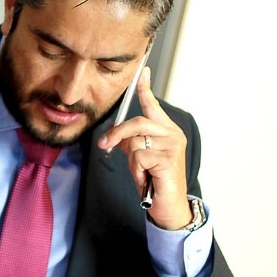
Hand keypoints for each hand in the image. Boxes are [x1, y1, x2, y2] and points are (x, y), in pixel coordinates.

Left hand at [97, 66, 191, 228]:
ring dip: (131, 160)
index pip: (152, 106)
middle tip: (104, 145)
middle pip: (137, 123)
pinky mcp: (169, 159)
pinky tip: (146, 177)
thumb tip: (113, 134)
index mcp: (165, 130)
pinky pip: (139, 157)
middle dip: (117, 134)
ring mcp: (173, 146)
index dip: (145, 89)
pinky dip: (136, 169)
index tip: (142, 72)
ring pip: (135, 142)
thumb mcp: (137, 158)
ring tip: (141, 171)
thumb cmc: (153, 180)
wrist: (167, 204)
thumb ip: (128, 142)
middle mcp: (172, 134)